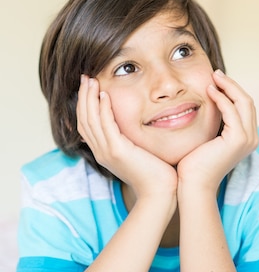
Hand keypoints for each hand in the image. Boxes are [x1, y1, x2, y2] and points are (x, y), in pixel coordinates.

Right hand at [76, 76, 177, 199]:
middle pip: (83, 120)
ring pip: (90, 120)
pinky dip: (103, 109)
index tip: (89, 86)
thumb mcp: (140, 153)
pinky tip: (105, 95)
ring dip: (90, 98)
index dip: (85, 105)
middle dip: (83, 97)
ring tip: (91, 81)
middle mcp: (101, 152)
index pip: (87, 125)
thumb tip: (138, 126)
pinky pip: (106, 126)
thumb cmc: (157, 174)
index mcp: (105, 152)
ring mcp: (107, 152)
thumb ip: (133, 140)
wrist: (161, 193)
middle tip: (85, 78)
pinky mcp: (118, 152)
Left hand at [177, 70, 258, 189]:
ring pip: (243, 102)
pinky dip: (221, 98)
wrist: (194, 184)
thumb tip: (207, 101)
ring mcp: (248, 139)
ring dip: (228, 86)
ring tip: (213, 77)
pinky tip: (209, 90)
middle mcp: (252, 138)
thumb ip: (215, 122)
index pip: (245, 106)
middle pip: (247, 101)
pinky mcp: (238, 139)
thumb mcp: (208, 138)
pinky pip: (231, 110)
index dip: (233, 90)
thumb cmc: (195, 164)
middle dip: (232, 84)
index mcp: (247, 137)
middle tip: (215, 73)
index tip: (217, 80)